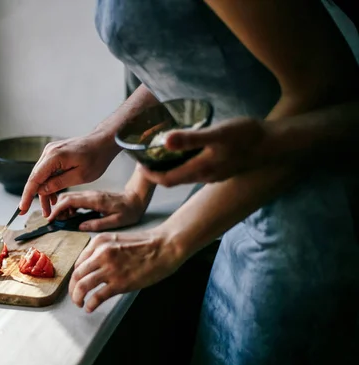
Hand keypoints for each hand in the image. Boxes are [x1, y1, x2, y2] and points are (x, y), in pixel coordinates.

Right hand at [19, 134, 119, 216]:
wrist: (103, 142)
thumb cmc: (96, 157)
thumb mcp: (80, 176)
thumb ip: (58, 183)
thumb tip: (41, 191)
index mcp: (54, 156)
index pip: (34, 179)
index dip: (27, 196)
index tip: (22, 209)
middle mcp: (49, 152)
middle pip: (36, 178)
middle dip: (36, 197)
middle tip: (39, 213)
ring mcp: (51, 151)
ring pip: (41, 175)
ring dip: (44, 192)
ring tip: (49, 208)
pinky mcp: (55, 153)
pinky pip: (47, 171)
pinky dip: (49, 183)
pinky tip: (52, 196)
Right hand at [47, 190, 146, 230]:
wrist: (136, 199)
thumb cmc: (129, 211)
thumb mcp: (116, 221)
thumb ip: (97, 224)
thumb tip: (80, 227)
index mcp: (95, 200)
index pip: (70, 200)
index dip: (58, 209)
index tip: (51, 218)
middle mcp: (90, 194)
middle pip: (66, 197)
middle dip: (57, 208)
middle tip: (56, 221)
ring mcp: (90, 194)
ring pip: (69, 197)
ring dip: (63, 207)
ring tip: (64, 220)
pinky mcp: (92, 196)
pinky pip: (76, 199)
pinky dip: (69, 206)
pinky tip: (72, 215)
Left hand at [69, 228, 183, 312]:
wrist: (164, 247)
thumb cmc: (145, 244)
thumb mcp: (117, 240)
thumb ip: (103, 252)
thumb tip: (93, 269)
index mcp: (99, 242)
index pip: (79, 262)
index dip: (76, 276)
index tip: (77, 283)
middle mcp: (100, 254)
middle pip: (76, 275)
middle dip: (73, 289)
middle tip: (75, 296)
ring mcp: (109, 269)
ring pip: (82, 286)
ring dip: (77, 298)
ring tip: (80, 304)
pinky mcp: (119, 283)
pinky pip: (97, 296)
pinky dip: (90, 304)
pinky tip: (90, 308)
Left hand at [138, 117, 270, 186]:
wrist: (276, 143)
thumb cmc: (247, 136)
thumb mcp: (217, 134)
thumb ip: (191, 138)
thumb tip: (164, 141)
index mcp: (200, 170)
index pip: (166, 180)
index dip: (149, 175)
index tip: (137, 163)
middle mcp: (205, 177)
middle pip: (173, 180)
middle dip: (157, 172)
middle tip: (144, 158)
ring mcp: (215, 174)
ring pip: (185, 176)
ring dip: (170, 169)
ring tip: (160, 154)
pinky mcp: (224, 169)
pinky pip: (197, 171)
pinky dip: (185, 164)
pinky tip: (186, 152)